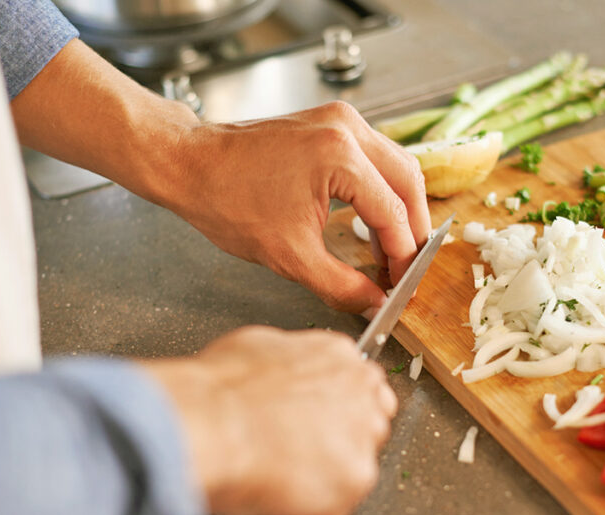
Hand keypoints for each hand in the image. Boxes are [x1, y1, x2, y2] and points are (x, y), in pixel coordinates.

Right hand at [142, 326, 397, 514]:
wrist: (210, 424)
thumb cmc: (218, 392)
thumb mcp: (254, 348)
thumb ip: (286, 363)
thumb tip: (278, 377)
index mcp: (337, 356)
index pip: (359, 386)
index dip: (335, 411)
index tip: (316, 425)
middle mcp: (360, 391)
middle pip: (369, 423)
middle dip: (340, 443)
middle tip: (300, 457)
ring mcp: (362, 434)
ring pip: (356, 466)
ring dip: (326, 479)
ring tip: (283, 482)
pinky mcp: (356, 476)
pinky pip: (337, 507)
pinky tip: (280, 506)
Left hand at [167, 101, 431, 315]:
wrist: (190, 164)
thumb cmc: (227, 201)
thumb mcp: (290, 256)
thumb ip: (341, 286)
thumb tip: (374, 304)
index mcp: (340, 157)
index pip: (393, 214)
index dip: (403, 257)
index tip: (402, 285)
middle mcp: (348, 129)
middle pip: (409, 183)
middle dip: (414, 230)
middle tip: (406, 268)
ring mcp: (342, 120)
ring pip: (398, 166)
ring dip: (402, 209)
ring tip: (392, 249)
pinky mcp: (333, 122)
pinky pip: (377, 158)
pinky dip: (383, 190)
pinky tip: (374, 220)